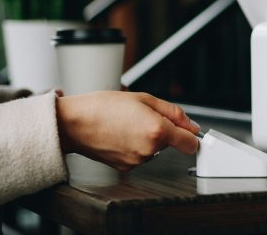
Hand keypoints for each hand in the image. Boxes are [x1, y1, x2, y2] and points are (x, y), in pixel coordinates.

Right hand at [56, 91, 199, 170]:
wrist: (74, 123)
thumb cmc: (103, 107)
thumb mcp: (144, 98)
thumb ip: (173, 112)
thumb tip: (191, 124)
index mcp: (157, 131)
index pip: (190, 143)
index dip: (191, 135)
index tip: (189, 131)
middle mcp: (149, 150)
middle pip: (170, 142)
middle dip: (163, 129)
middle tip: (142, 115)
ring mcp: (137, 161)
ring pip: (154, 148)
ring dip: (148, 137)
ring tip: (127, 124)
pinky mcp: (126, 168)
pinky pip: (140, 155)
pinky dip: (135, 146)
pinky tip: (121, 135)